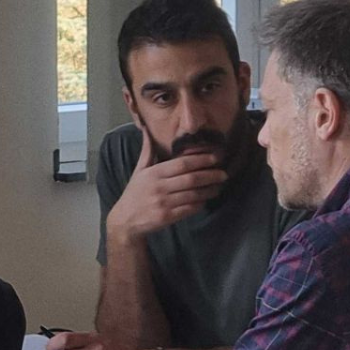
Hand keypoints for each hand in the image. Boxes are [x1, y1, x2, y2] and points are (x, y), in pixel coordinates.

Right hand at [105, 135, 225, 247]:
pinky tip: (206, 200)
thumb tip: (145, 130)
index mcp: (154, 173)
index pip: (182, 164)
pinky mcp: (167, 217)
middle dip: (210, 175)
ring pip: (193, 195)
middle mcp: (159, 187)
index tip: (215, 158)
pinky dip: (200, 204)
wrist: (125, 220)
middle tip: (223, 174)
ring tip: (218, 187)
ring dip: (209, 190)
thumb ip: (147, 151)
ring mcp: (163, 203)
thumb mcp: (138, 171)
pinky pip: (189, 209)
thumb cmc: (134, 193)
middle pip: (191, 179)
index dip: (201, 160)